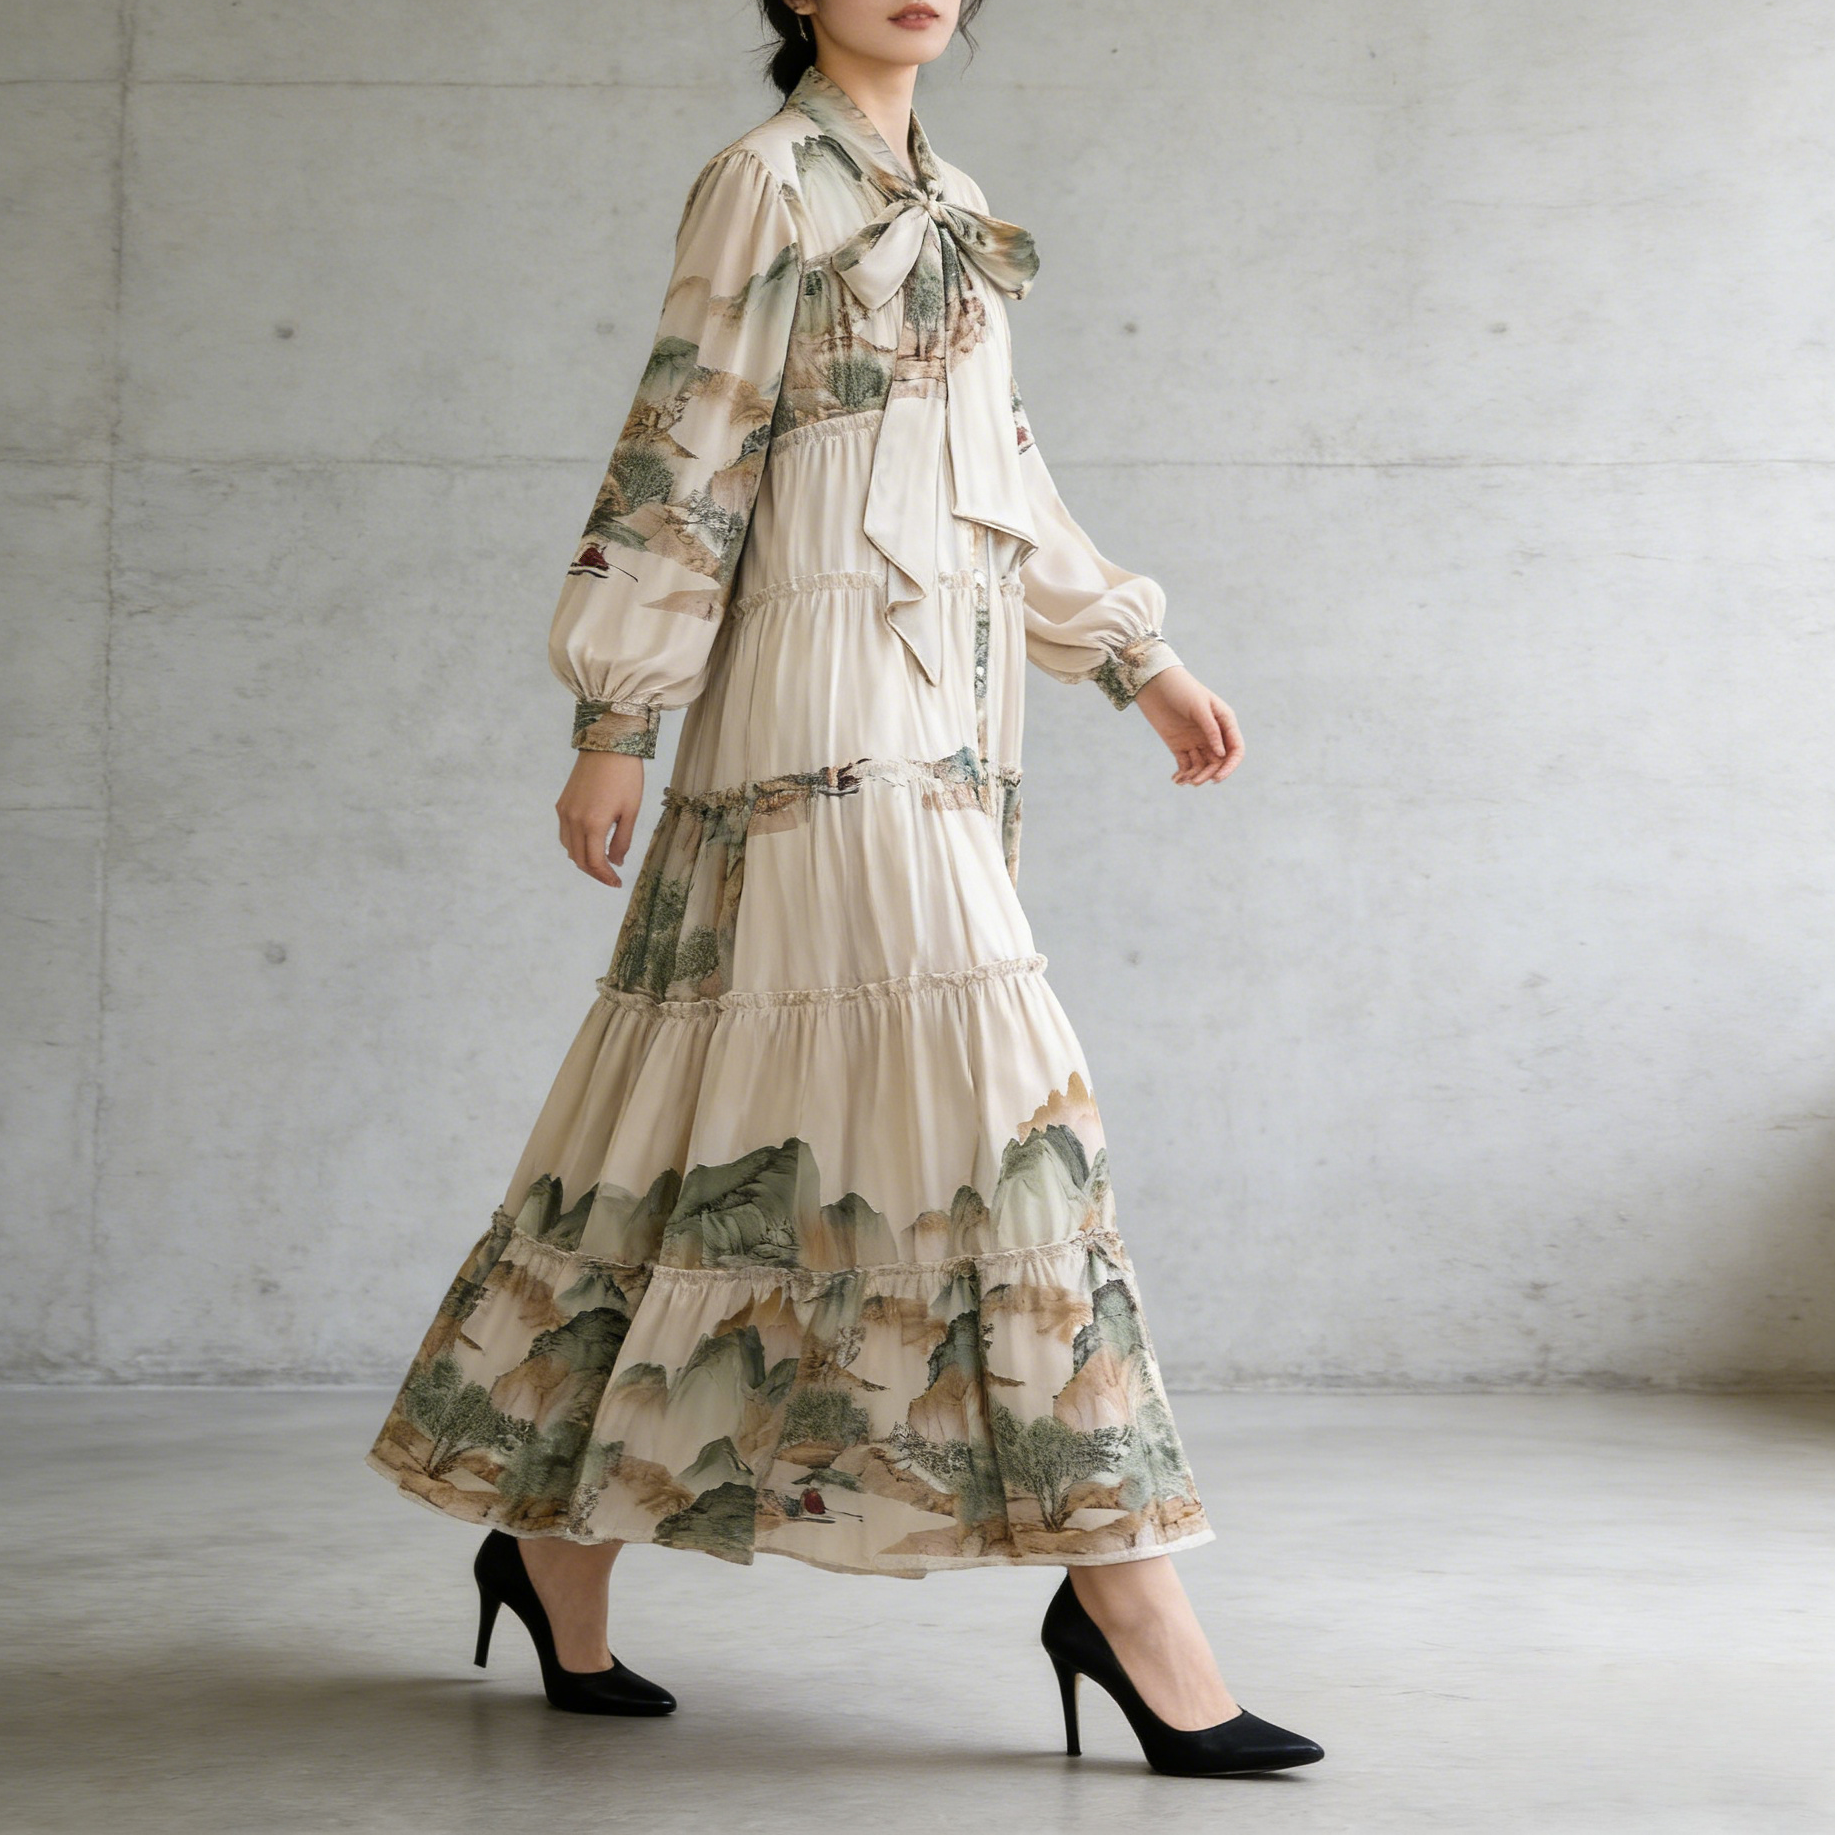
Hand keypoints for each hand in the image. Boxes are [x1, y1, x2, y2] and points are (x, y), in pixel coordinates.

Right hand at [555, 750, 642, 886]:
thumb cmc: (625, 776)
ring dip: (583, 859)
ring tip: (601, 862)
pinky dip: (575, 844)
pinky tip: (590, 843)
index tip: (616, 883)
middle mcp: (573, 820)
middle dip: (594, 872)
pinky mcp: (562, 804)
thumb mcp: (630, 811)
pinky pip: (565, 833)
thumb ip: (622, 841)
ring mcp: (565, 812)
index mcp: (593, 824)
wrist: (607, 745)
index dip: (605, 877)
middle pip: (578, 859)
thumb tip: (615, 862)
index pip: (595, 862)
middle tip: (610, 877)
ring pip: (569, 848)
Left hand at [1134, 666, 1244, 785]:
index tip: (1218, 778)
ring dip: (1195, 776)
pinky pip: (1185, 765)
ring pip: (1202, 766)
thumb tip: (1222, 754)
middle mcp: (1213, 734)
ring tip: (1183, 780)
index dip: (1230, 766)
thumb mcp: (1199, 706)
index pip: (1235, 750)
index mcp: (1224, 722)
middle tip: (1195, 782)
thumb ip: (1212, 729)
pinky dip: (1183, 774)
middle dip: (1209, 774)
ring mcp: (1196, 741)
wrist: (1154, 684)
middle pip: (1218, 762)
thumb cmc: (1180, 688)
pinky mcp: (1179, 745)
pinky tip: (1176, 779)